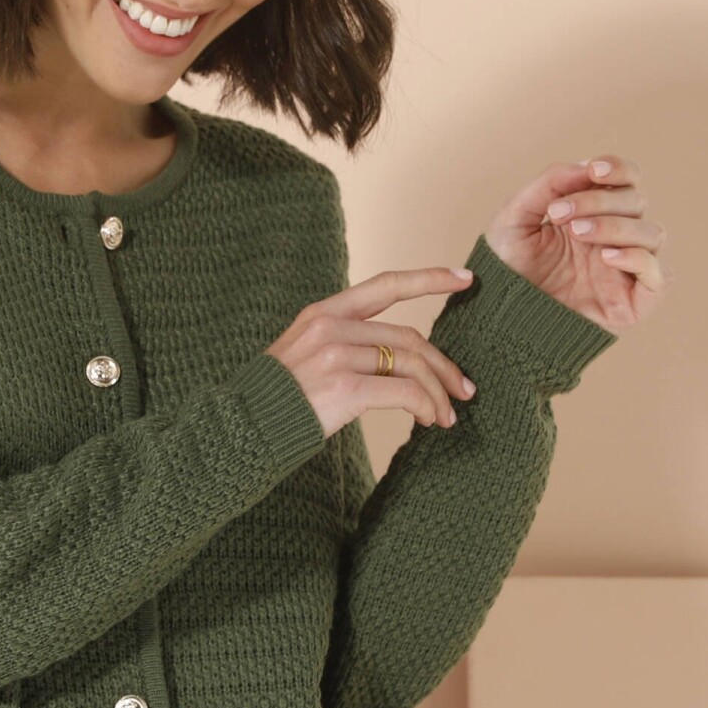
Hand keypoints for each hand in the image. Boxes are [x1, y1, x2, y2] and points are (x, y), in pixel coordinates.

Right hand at [267, 267, 478, 439]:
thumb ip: (341, 344)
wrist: (242, 428)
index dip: (429, 279)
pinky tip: (427, 419)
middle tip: (464, 390)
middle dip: (443, 366)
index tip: (465, 279)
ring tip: (446, 417)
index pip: (385, 285)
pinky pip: (404, 392)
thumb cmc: (275, 400)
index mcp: (322, 312)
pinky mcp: (345, 387)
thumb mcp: (301, 354)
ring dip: (437, 393)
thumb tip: (395, 359)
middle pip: (408, 338)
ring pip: (411, 365)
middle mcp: (331, 326)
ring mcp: (337, 355)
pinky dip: (425, 406)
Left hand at [482, 156, 671, 332]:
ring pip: (652, 233)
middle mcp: (615, 238)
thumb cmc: (506, 269)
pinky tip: (605, 256)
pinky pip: (659, 275)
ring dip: (616, 225)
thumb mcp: (514, 218)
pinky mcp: (634, 302)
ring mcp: (626, 270)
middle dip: (600, 201)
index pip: (627, 181)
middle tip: (559, 216)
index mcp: (593, 214)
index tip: (595, 170)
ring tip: (576, 233)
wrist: (499, 317)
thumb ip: (548, 185)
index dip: (620, 169)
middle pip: (637, 202)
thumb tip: (587, 165)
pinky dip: (639, 259)